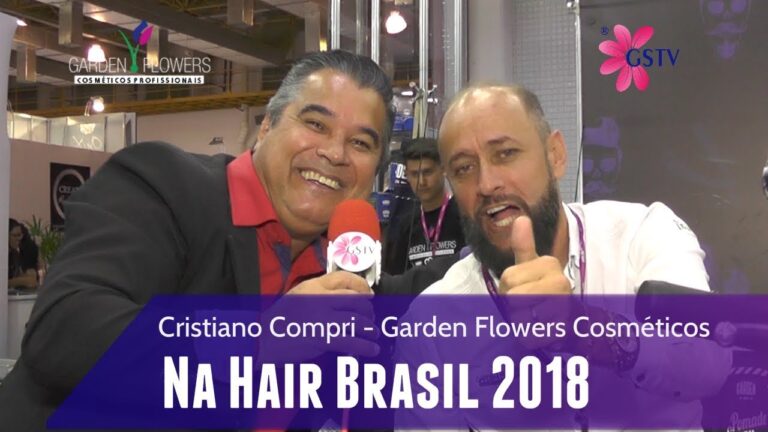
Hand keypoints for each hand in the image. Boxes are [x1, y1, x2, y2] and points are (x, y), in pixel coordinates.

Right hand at [258, 272, 378, 363]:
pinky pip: (352, 342)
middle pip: (356, 301)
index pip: (344, 279)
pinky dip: (365, 347)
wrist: (263, 340)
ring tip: (373, 334)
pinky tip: (371, 349)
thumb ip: (320, 294)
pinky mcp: (324, 339)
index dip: (362, 286)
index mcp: (313, 286)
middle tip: (370, 319)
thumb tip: (350, 299)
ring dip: (369, 329)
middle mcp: (320, 299)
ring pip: (357, 321)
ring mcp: (323, 319)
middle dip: (368, 311)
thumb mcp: (298, 296)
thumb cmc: (281, 320)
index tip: (369, 295)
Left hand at [498, 216, 570, 348]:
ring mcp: (563, 305)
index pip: (508, 278)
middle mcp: (560, 282)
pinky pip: (529, 334)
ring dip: (520, 322)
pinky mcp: (562, 329)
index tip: (523, 289)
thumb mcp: (530, 267)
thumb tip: (521, 218)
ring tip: (534, 318)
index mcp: (549, 264)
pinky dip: (528, 336)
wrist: (562, 322)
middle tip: (528, 306)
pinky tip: (540, 331)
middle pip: (512, 296)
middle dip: (513, 306)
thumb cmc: (540, 293)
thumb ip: (524, 246)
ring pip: (519, 315)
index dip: (508, 288)